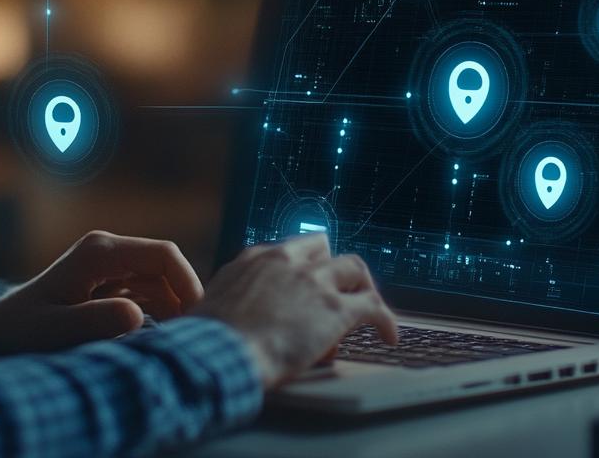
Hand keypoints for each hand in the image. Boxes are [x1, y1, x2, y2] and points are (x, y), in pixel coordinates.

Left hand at [0, 230, 203, 356]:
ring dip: (170, 311)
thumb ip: (95, 321)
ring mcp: (110, 266)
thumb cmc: (21, 330)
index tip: (198, 320)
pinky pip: (147, 295)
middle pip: (167, 268)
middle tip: (188, 339)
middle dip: (183, 301)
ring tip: (169, 345)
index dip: (188, 283)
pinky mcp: (110, 283)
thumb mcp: (55, 330)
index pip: (164, 255)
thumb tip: (137, 316)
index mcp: (100, 252)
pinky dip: (156, 317)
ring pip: (161, 283)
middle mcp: (109, 251)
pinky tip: (149, 343)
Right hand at [191, 233, 397, 387]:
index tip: (304, 282)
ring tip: (367, 309)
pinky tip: (389, 336)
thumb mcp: (211, 304)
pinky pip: (374, 306)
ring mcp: (314, 282)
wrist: (220, 351)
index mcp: (255, 259)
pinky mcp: (337, 309)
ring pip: (354, 268)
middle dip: (332, 268)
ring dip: (361, 287)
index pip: (288, 250)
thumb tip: (235, 318)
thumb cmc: (209, 339)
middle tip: (337, 290)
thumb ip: (230, 300)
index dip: (300, 267)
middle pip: (323, 248)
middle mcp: (287, 261)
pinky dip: (386, 320)